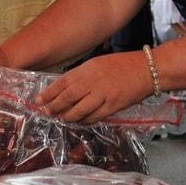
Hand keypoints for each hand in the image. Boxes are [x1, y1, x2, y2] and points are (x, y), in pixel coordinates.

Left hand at [36, 51, 153, 123]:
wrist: (147, 70)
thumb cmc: (122, 65)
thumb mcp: (98, 64)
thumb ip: (82, 75)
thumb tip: (66, 88)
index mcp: (88, 69)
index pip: (62, 82)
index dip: (48, 93)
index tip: (38, 99)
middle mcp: (93, 82)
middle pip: (67, 98)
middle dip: (54, 106)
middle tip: (47, 112)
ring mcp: (103, 95)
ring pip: (78, 110)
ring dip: (68, 116)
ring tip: (62, 118)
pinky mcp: (113, 106)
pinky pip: (94, 117)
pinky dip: (84, 121)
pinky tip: (80, 121)